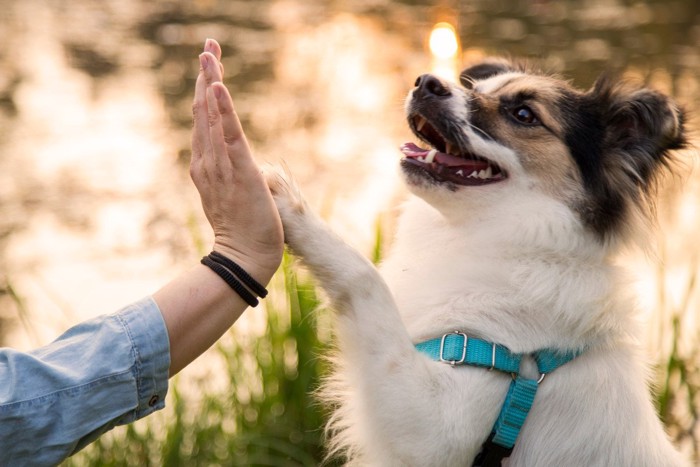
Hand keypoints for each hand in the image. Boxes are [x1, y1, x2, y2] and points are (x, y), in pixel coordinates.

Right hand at [190, 39, 282, 284]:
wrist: (245, 257)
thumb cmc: (243, 230)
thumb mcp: (229, 195)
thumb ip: (226, 175)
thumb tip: (232, 162)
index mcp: (206, 165)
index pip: (205, 120)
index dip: (206, 89)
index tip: (210, 64)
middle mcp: (208, 161)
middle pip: (203, 110)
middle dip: (206, 74)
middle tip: (209, 45)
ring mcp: (221, 165)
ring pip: (212, 116)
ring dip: (210, 81)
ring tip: (209, 52)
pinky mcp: (239, 170)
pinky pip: (228, 134)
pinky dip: (222, 109)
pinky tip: (218, 85)